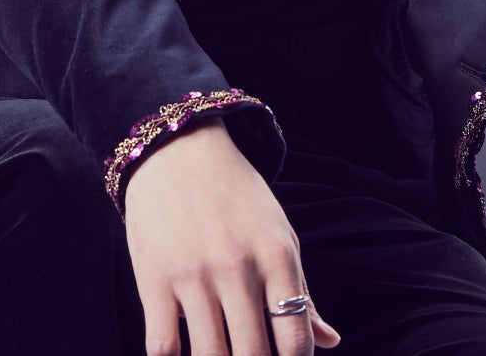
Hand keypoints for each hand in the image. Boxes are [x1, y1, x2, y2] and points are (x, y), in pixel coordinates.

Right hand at [124, 116, 341, 354]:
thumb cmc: (236, 195)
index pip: (295, 338)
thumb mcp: (278, 233)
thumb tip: (330, 341)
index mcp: (276, 255)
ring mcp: (194, 275)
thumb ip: (301, 291)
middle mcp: (238, 267)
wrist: (178, 149)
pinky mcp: (154, 279)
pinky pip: (163, 347)